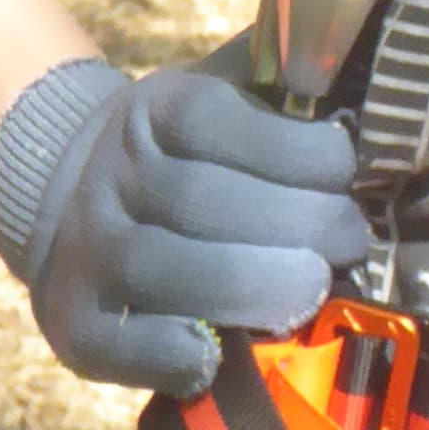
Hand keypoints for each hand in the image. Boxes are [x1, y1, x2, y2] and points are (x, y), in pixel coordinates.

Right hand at [0, 55, 370, 398]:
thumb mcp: (223, 97)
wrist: (74, 204)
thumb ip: (281, 87)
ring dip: (248, 284)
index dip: (288, 148)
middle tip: (351, 241)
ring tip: (314, 290)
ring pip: (163, 268)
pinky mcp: (76, 324)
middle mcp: (110, 178)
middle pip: (197, 199)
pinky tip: (227, 355)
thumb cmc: (191, 157)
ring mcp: (86, 254)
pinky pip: (120, 344)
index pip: (211, 121)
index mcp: (152, 112)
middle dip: (290, 223)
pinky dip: (176, 353)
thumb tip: (354, 74)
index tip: (344, 168)